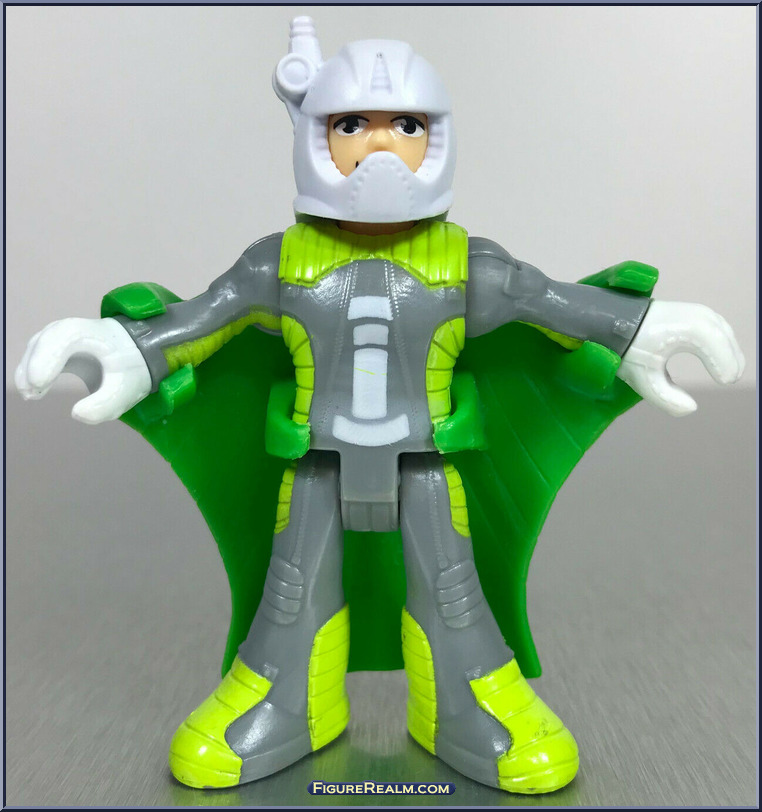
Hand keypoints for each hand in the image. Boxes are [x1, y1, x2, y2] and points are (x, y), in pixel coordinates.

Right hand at [15, 317, 152, 423]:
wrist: (137, 352)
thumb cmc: (131, 367)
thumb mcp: (126, 390)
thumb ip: (106, 405)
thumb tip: (77, 414)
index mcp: (94, 333)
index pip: (65, 336)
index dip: (48, 357)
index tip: (39, 383)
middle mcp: (73, 328)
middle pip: (46, 340)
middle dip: (35, 365)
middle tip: (31, 393)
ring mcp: (61, 336)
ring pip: (38, 347)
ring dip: (29, 369)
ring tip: (31, 395)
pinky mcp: (56, 347)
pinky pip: (39, 354)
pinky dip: (33, 371)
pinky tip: (34, 392)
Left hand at [617, 301, 744, 416]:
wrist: (617, 322)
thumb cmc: (630, 350)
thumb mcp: (644, 379)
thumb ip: (667, 398)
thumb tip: (691, 408)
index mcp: (687, 330)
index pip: (716, 346)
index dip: (724, 364)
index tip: (725, 382)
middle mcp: (697, 316)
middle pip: (723, 339)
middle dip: (731, 360)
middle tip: (729, 380)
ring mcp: (697, 311)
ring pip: (723, 332)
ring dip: (729, 350)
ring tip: (729, 371)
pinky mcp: (694, 312)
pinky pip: (717, 327)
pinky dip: (723, 341)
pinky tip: (722, 355)